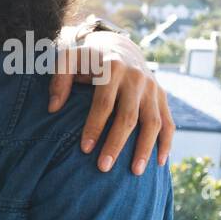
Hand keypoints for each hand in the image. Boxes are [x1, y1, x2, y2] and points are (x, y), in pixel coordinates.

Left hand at [49, 30, 173, 174]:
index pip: (104, 103)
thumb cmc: (87, 59)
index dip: (95, 126)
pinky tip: (160, 163)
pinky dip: (166, 142)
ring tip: (135, 172)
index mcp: (113, 68)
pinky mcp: (162, 97)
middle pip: (128, 116)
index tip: (85, 149)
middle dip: (116, 144)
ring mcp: (153, 89)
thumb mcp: (69, 59)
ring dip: (145, 148)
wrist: (118, 47)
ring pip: (153, 122)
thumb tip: (52, 108)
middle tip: (104, 168)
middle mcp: (137, 78)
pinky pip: (168, 122)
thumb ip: (59, 80)